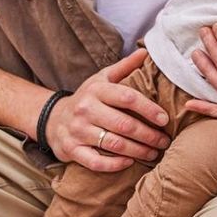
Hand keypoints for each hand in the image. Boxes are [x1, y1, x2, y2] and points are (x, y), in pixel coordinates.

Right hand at [46, 48, 170, 171]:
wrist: (52, 118)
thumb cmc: (87, 98)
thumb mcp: (102, 78)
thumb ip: (125, 67)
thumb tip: (146, 52)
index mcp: (96, 90)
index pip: (128, 97)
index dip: (149, 109)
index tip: (164, 119)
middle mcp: (85, 109)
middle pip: (124, 124)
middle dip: (149, 135)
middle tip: (164, 141)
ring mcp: (77, 131)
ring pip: (114, 144)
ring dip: (138, 151)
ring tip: (154, 153)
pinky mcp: (71, 150)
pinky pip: (96, 162)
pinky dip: (115, 164)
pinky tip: (130, 162)